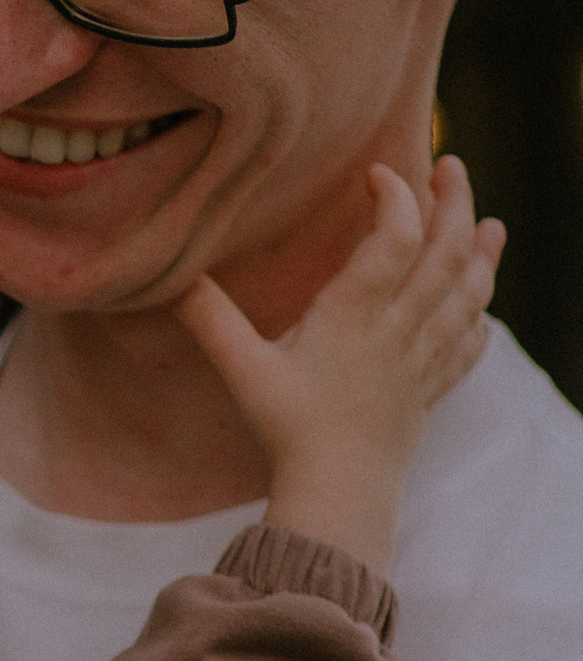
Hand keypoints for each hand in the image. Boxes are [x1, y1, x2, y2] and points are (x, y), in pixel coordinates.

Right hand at [171, 156, 500, 573]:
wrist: (340, 494)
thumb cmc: (289, 431)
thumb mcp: (243, 370)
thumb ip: (209, 318)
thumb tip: (169, 275)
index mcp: (356, 315)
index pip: (394, 238)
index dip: (394, 197)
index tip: (376, 174)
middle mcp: (399, 330)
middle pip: (446, 253)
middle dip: (455, 204)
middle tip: (451, 165)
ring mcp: (421, 360)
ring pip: (468, 296)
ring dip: (484, 256)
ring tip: (493, 225)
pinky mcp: (429, 391)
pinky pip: (467, 348)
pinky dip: (479, 321)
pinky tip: (478, 311)